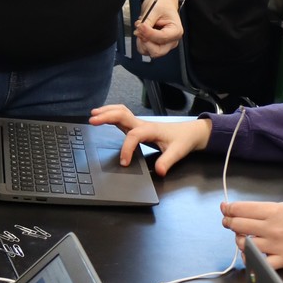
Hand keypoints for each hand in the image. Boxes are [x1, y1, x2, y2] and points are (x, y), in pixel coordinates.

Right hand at [88, 104, 210, 174]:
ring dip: (106, 111)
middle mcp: (143, 124)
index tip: (124, 162)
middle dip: (106, 116)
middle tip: (92, 121)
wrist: (190, 132)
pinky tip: (103, 116)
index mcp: (150, 130)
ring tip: (93, 115)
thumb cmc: (183, 140)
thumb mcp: (178, 152)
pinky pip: (122, 116)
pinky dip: (110, 114)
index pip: (133, 136)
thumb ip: (167, 162)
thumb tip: (159, 171)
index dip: (126, 148)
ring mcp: (139, 123)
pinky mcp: (138, 126)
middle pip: (122, 114)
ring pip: (120, 112)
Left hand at [134, 0, 182, 57]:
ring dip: (141, 41)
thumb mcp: (154, 9)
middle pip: (157, 51)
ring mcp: (164, 45)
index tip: (140, 25)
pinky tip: (141, 32)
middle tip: (139, 29)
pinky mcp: (156, 46)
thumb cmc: (162, 4)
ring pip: (149, 52)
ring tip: (141, 28)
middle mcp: (172, 41)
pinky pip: (145, 49)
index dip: (148, 33)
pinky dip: (140, 42)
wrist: (162, 3)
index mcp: (176, 31)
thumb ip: (148, 21)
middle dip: (145, 41)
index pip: (162, 38)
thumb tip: (140, 30)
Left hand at [220, 200, 282, 267]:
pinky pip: (258, 263)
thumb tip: (235, 208)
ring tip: (244, 237)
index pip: (240, 209)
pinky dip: (250, 259)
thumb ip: (259, 208)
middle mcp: (272, 228)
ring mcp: (276, 245)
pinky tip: (251, 254)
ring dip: (239, 240)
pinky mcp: (282, 259)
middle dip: (229, 223)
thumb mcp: (282, 205)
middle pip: (238, 225)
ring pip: (244, 244)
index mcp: (273, 211)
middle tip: (229, 222)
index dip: (228, 209)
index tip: (225, 209)